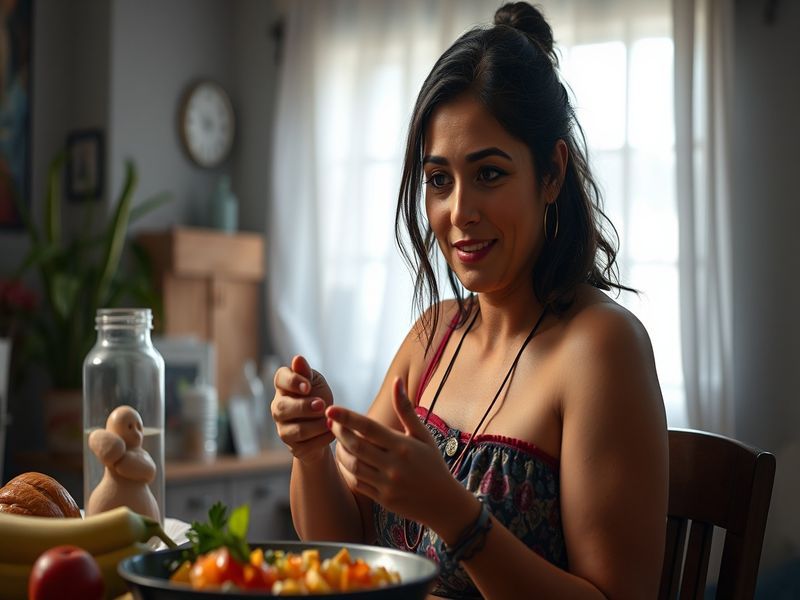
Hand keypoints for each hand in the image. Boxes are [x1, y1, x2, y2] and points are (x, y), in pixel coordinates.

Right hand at [271, 355, 334, 462]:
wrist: (326, 428)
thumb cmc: (318, 399)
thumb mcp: (316, 383)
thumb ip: (306, 373)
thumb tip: (298, 359)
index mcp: (284, 387)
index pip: (280, 379)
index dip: (292, 382)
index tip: (307, 386)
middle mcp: (278, 408)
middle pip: (283, 408)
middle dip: (304, 407)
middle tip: (322, 405)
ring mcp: (283, 429)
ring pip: (297, 430)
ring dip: (317, 425)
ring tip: (331, 420)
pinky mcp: (293, 447)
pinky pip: (307, 445)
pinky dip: (323, 438)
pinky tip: (331, 432)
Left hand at [327, 377, 453, 525]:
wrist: (444, 503)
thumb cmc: (433, 463)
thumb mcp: (423, 435)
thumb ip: (406, 409)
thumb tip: (396, 380)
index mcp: (403, 446)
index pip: (369, 428)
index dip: (347, 418)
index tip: (331, 409)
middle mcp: (394, 465)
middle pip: (356, 446)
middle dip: (339, 432)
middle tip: (331, 422)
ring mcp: (387, 484)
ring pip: (353, 466)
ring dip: (340, 451)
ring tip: (339, 440)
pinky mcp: (382, 499)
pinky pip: (357, 483)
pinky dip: (347, 470)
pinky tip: (346, 459)